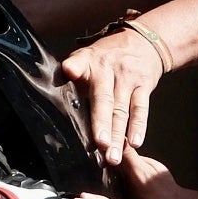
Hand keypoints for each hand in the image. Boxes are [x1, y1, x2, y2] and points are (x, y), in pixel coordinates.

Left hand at [58, 23, 168, 166]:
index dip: (74, 68)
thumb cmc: (106, 57)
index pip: (79, 63)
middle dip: (101, 123)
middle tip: (99, 145)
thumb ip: (72, 77)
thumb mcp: (86, 57)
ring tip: (113, 157)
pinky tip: (134, 143)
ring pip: (122, 110)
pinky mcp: (143, 85)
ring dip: (118, 135)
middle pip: (104, 99)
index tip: (70, 72)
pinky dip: (138, 127)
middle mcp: (108, 69)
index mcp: (88, 61)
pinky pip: (140, 108)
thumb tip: (53, 101)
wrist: (141, 41)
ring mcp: (127, 78)